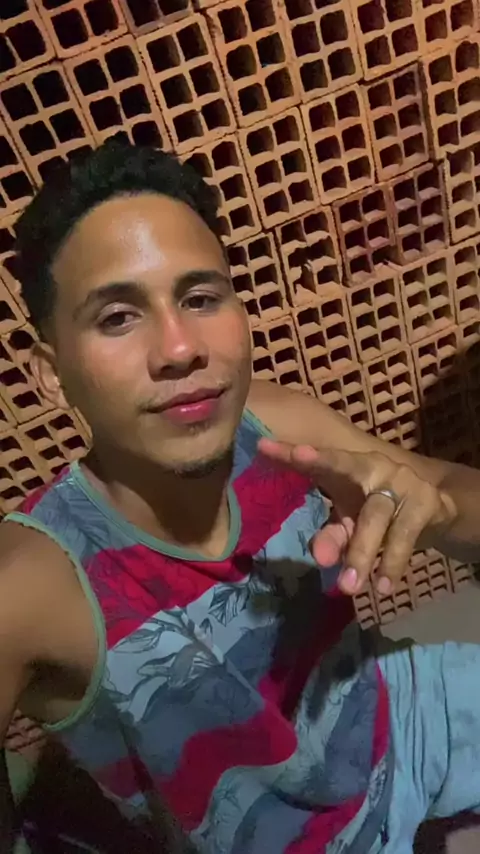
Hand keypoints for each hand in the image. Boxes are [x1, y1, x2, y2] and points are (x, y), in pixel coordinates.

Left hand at [258, 438, 455, 596]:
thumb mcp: (351, 523)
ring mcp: (402, 480)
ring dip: (362, 551)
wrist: (437, 509)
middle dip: (320, 463)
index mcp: (348, 466)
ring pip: (376, 515)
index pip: (315, 458)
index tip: (263, 447)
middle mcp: (373, 466)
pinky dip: (392, 562)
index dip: (290, 453)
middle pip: (345, 467)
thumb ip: (333, 537)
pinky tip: (383, 585)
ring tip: (348, 586)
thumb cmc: (378, 512)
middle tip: (299, 465)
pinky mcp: (426, 501)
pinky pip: (405, 534)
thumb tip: (320, 560)